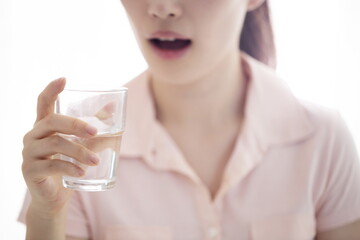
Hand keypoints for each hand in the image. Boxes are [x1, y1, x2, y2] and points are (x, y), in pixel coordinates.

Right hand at [21, 78, 98, 216]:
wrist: (54, 197)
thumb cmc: (67, 166)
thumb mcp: (81, 144)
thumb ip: (93, 127)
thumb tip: (113, 108)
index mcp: (44, 126)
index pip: (43, 103)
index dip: (52, 90)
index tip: (64, 79)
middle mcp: (33, 136)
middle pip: (52, 121)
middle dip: (75, 124)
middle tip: (95, 131)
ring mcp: (29, 153)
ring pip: (55, 144)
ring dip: (79, 151)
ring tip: (95, 161)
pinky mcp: (30, 170)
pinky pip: (52, 165)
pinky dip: (70, 167)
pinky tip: (83, 171)